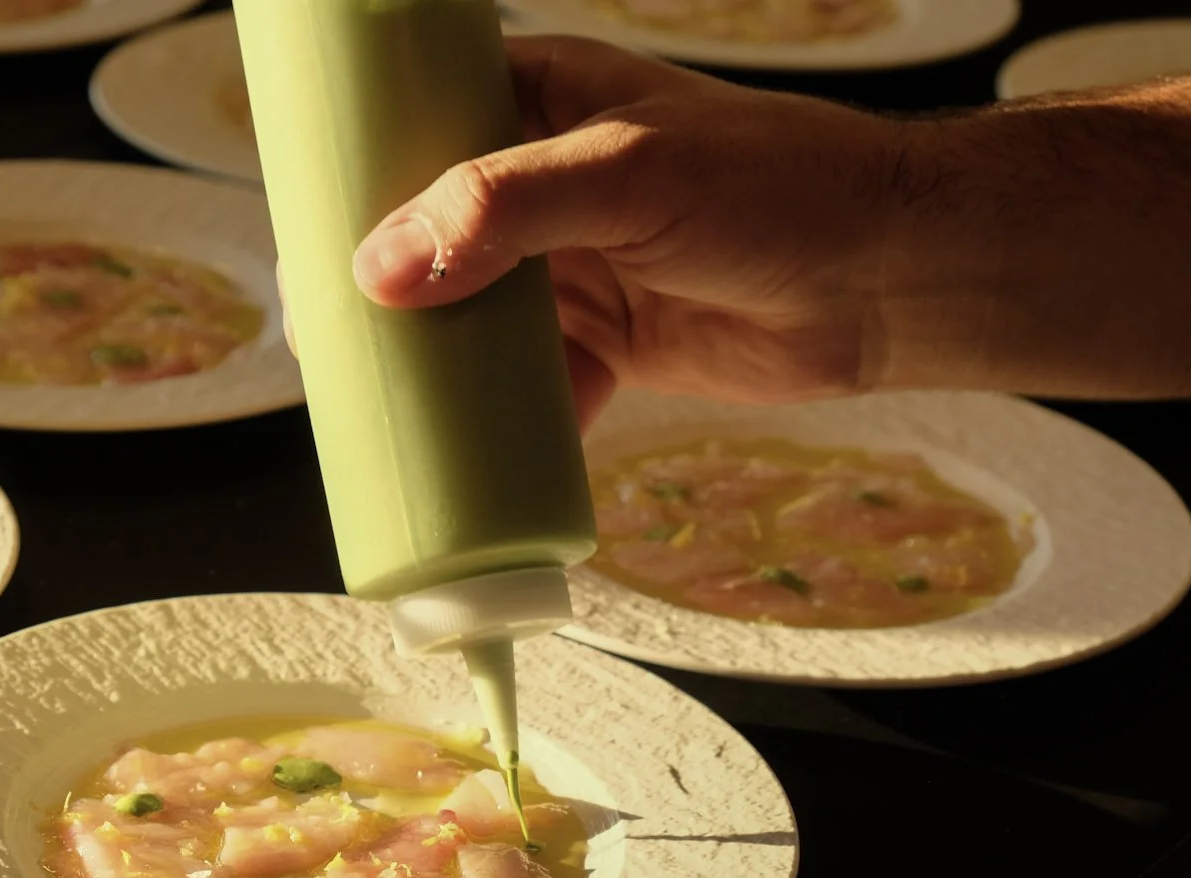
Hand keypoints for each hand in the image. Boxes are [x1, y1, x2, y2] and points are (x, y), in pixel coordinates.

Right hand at [348, 36, 908, 425]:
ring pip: (465, 322)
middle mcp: (540, 183)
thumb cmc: (775, 185)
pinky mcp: (602, 344)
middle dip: (375, 297)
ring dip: (425, 371)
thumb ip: (504, 207)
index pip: (411, 124)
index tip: (300, 239)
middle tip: (328, 353)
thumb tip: (380, 270)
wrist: (891, 277)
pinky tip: (463, 465)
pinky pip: (524, 391)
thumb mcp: (628, 172)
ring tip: (373, 418)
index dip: (348, 178)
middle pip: (424, 237)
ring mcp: (569, 267)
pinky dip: (495, 430)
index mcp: (535, 99)